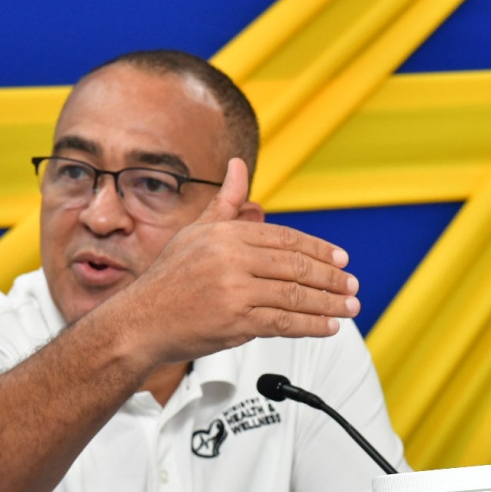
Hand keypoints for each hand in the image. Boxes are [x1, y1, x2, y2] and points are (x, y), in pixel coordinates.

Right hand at [108, 158, 360, 365]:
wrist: (139, 322)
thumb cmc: (167, 280)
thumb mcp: (194, 233)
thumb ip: (225, 203)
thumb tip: (239, 166)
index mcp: (225, 234)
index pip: (285, 238)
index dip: (318, 249)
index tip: (340, 259)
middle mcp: (231, 259)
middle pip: (295, 265)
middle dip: (330, 277)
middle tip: (351, 284)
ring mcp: (234, 290)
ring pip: (295, 295)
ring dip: (329, 302)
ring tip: (349, 306)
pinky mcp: (236, 321)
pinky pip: (284, 322)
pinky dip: (311, 325)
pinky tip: (329, 326)